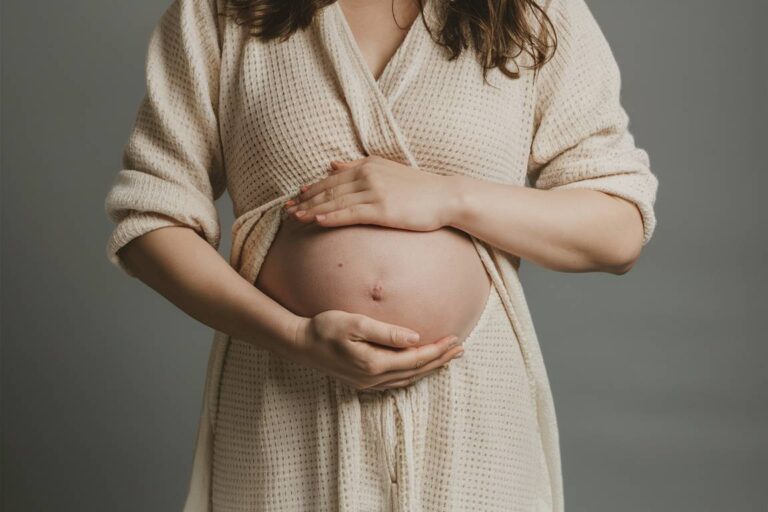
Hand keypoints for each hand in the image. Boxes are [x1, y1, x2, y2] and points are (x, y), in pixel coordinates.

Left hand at [283, 155, 455, 230]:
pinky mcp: (383, 209)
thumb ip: (358, 167)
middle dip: (305, 200)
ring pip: (336, 202)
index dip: (311, 189)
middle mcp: (368, 175)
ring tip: (295, 217)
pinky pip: (352, 213)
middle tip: (286, 210)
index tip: (294, 198)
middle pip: (329, 190)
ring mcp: (375, 192)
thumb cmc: (419, 188)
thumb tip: (331, 165)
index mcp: (367, 164)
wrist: (446, 197)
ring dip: (313, 210)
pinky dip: (333, 216)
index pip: (331, 179)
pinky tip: (318, 221)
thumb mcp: (387, 170)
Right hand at [290, 310, 464, 390]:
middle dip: (440, 360)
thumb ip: (386, 332)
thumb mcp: (355, 323)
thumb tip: (415, 337)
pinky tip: (419, 367)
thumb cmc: (325, 328)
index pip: (415, 358)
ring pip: (407, 379)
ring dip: (429, 368)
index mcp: (373, 364)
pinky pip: (396, 381)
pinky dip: (413, 374)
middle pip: (416, 371)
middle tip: (460, 349)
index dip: (437, 349)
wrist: (300, 344)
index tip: (455, 338)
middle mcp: (373, 379)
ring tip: (446, 358)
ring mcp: (367, 384)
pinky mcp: (362, 383)